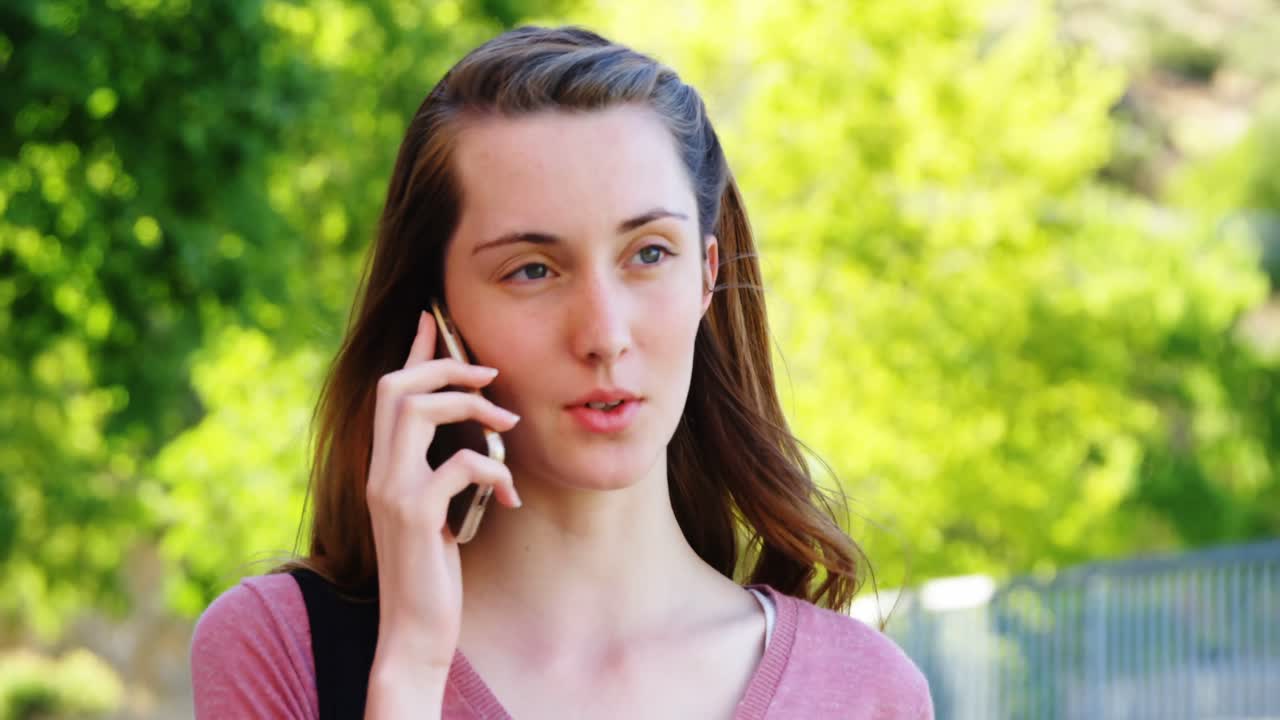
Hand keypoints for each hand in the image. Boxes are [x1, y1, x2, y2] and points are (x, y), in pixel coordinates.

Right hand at [365, 310, 520, 668]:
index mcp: (383, 466)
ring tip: (508, 428)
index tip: (434, 318)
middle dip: (446, 367)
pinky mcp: (413, 516)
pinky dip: (492, 471)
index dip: (413, 351)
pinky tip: (510, 497)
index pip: (389, 391)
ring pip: (415, 410)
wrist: (415, 632)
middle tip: (491, 376)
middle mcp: (378, 471)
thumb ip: (441, 473)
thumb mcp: (437, 513)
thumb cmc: (432, 572)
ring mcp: (391, 491)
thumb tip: (467, 443)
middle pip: (396, 386)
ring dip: (471, 408)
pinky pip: (456, 466)